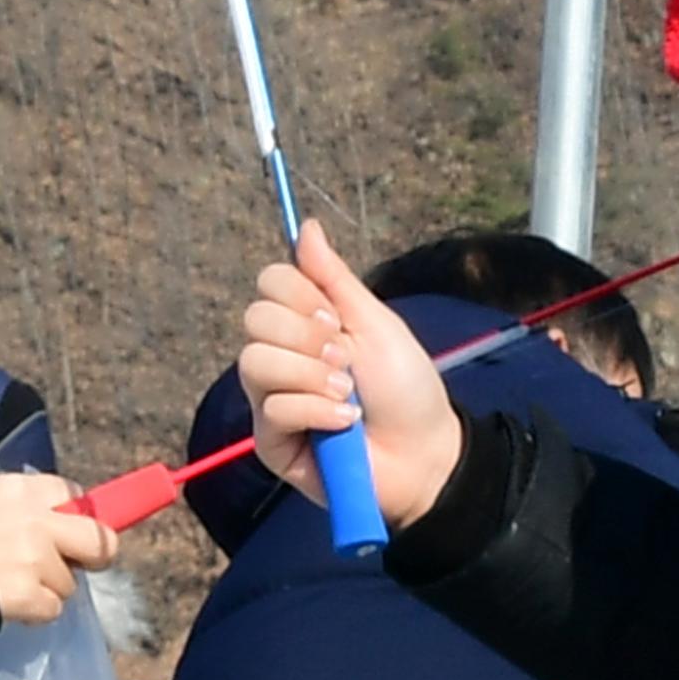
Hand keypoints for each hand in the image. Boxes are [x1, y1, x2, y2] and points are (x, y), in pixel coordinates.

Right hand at [0, 472, 118, 626]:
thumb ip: (22, 513)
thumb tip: (61, 531)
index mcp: (21, 489)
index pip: (77, 495)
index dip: (74, 519)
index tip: (69, 534)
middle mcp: (34, 518)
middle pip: (100, 539)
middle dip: (91, 556)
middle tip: (69, 568)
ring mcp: (33, 556)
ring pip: (68, 583)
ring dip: (44, 591)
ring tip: (4, 584)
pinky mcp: (27, 592)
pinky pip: (51, 610)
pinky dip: (31, 614)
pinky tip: (3, 603)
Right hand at [239, 223, 458, 527]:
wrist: (423, 453)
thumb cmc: (405, 388)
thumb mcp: (375, 323)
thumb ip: (335, 279)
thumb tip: (306, 226)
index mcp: (305, 323)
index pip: (269, 284)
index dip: (299, 296)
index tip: (336, 318)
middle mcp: (281, 356)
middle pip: (255, 318)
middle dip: (307, 338)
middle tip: (345, 360)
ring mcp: (271, 398)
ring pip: (255, 362)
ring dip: (309, 375)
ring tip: (347, 393)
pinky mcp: (270, 441)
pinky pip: (272, 408)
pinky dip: (315, 411)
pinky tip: (342, 423)